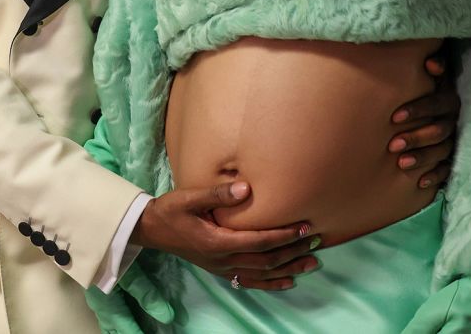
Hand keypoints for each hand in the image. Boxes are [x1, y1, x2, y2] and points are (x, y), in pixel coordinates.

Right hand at [132, 181, 319, 290]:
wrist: (152, 230)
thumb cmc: (171, 210)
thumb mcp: (189, 198)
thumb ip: (217, 195)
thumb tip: (246, 188)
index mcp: (217, 242)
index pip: (260, 241)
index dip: (285, 235)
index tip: (305, 227)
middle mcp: (223, 260)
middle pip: (267, 260)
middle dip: (294, 251)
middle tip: (317, 240)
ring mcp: (222, 268)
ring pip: (263, 274)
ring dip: (289, 268)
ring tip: (312, 262)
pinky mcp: (221, 271)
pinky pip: (251, 282)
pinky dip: (272, 283)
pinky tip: (288, 281)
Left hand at [388, 48, 460, 188]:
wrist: (437, 107)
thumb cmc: (427, 88)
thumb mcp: (432, 77)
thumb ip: (434, 68)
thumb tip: (430, 62)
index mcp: (449, 100)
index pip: (437, 104)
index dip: (418, 110)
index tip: (394, 117)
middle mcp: (455, 120)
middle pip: (439, 131)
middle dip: (416, 137)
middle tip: (392, 145)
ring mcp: (455, 140)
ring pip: (442, 151)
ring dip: (422, 157)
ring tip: (401, 164)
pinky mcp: (454, 157)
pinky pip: (448, 170)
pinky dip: (435, 176)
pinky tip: (420, 183)